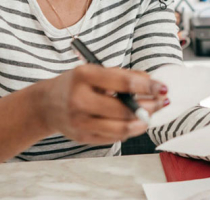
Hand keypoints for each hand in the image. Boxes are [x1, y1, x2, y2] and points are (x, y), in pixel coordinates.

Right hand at [37, 64, 167, 144]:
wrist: (46, 105)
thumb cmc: (76, 84)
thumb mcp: (94, 71)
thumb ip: (121, 75)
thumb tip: (151, 81)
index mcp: (83, 76)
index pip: (122, 82)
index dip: (147, 86)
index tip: (163, 87)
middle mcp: (79, 100)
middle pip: (124, 109)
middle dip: (149, 106)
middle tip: (161, 102)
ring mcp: (80, 121)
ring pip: (121, 128)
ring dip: (142, 123)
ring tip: (150, 115)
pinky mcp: (83, 137)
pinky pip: (114, 138)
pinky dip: (129, 130)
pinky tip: (135, 123)